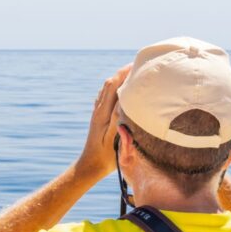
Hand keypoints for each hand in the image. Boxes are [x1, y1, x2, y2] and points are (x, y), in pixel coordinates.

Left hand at [76, 65, 131, 180]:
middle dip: (123, 72)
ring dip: (119, 79)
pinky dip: (116, 89)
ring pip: (107, 89)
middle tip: (140, 65)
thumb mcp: (114, 139)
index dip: (124, 73)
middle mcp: (99, 110)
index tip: (138, 64)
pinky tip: (124, 90)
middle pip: (109, 84)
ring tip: (134, 74)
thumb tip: (125, 99)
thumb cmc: (105, 156)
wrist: (90, 166)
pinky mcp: (99, 118)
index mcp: (103, 112)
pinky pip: (106, 97)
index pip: (112, 85)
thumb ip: (118, 119)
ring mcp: (98, 113)